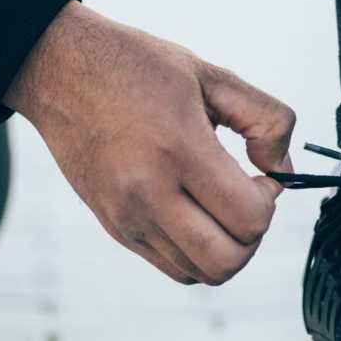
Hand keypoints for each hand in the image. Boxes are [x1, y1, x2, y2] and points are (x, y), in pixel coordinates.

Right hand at [5, 0, 295, 283]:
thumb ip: (266, 118)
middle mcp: (148, 192)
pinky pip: (174, 268)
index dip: (269, 199)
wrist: (58, 71)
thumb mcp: (210, 74)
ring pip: (202, 273)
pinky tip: (194, 212)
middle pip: (229, 260)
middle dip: (252, 233)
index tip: (260, 172)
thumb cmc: (136, 66)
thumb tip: (282, 169)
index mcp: (177, 148)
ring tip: (217, 204)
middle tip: (244, 195)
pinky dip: (197, 252)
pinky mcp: (115, 228)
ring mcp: (128, 217)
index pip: (248, 217)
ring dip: (226, 246)